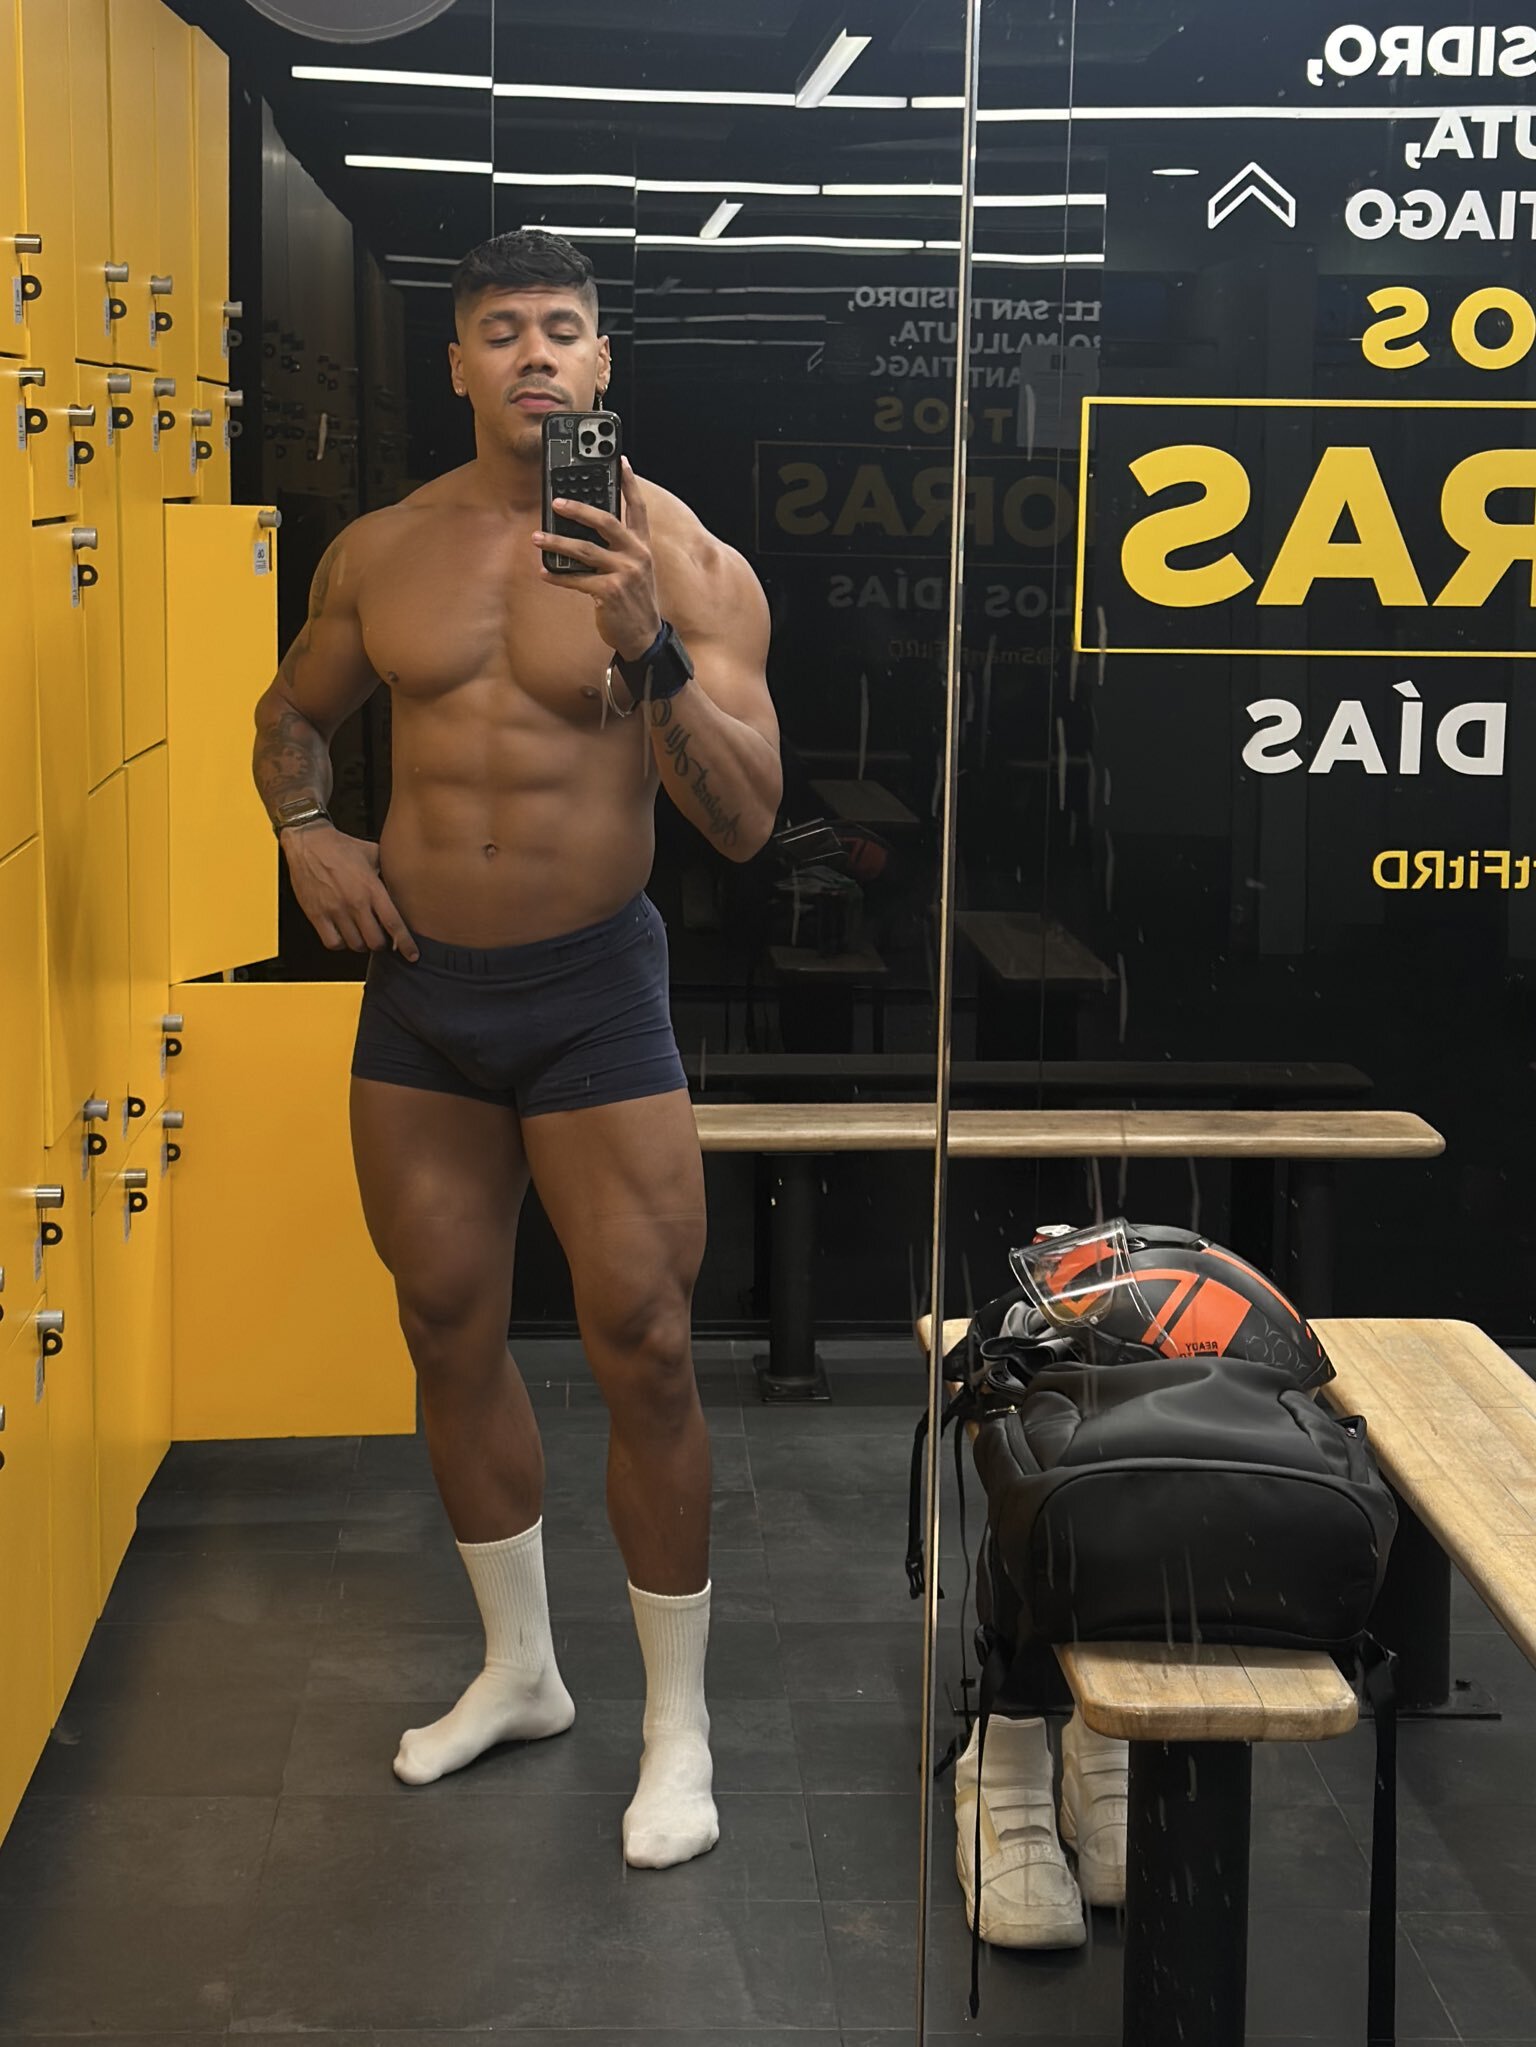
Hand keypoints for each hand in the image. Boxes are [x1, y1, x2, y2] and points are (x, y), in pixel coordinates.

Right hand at [282, 826, 420, 960]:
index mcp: (371, 888)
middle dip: (382, 944)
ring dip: (362, 944)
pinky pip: (332, 942)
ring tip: (362, 935)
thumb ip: (389, 873)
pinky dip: (340, 943)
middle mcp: (354, 902)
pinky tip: (343, 935)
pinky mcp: (317, 914)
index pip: (393, 924)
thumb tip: (403, 884)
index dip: (405, 944)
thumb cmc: (340, 847)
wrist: (308, 841)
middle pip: (375, 941)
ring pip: (355, 945)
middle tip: (381, 939)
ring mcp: (335, 910)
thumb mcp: (374, 854)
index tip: (412, 954)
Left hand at [533, 457, 662, 661]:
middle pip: (607, 522)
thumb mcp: (634, 570)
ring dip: (557, 542)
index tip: (620, 459)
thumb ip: (616, 548)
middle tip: (556, 502)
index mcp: (642, 546)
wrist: (643, 636)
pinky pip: (577, 579)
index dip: (629, 482)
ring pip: (585, 550)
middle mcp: (637, 555)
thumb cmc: (633, 600)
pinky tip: (544, 573)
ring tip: (537, 538)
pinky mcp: (610, 593)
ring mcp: (624, 574)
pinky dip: (557, 576)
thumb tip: (580, 530)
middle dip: (580, 509)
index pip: (637, 507)